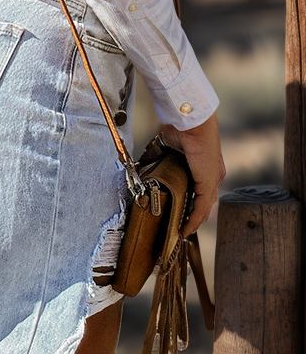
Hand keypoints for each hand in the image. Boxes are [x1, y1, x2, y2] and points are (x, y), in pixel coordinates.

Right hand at [158, 111, 225, 237]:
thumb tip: (141, 165)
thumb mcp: (165, 145)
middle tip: (182, 226)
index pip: (201, 187)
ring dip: (194, 220)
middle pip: (204, 200)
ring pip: (204, 206)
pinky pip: (201, 207)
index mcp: (205, 163)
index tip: (183, 211)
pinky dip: (194, 219)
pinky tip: (186, 229)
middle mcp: (212, 173)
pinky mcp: (209, 182)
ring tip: (183, 231)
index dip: (193, 201)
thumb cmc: (180, 127)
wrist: (191, 121)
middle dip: (194, 214)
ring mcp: (212, 178)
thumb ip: (154, 156)